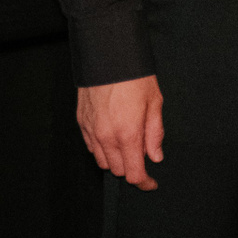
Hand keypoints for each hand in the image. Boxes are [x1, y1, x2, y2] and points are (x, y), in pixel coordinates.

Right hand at [77, 75, 163, 189]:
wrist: (107, 54)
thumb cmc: (134, 76)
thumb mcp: (154, 102)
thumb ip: (155, 133)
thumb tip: (155, 156)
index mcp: (127, 134)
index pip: (134, 173)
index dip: (144, 182)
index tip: (151, 183)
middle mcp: (106, 137)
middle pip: (118, 170)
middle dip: (132, 167)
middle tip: (143, 152)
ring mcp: (91, 131)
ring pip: (103, 162)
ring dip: (116, 159)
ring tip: (128, 141)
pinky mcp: (82, 123)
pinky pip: (92, 148)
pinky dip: (103, 148)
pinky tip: (113, 135)